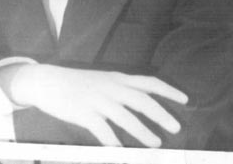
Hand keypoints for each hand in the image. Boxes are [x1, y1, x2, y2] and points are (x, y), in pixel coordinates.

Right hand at [0, 64, 187, 146]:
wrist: (46, 81)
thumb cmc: (75, 83)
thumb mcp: (101, 80)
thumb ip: (120, 88)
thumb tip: (141, 101)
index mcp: (117, 78)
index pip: (148, 82)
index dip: (168, 90)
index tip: (185, 100)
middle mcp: (110, 87)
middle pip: (142, 100)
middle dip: (161, 114)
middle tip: (176, 127)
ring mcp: (97, 100)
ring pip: (126, 117)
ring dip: (143, 132)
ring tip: (156, 143)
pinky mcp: (84, 113)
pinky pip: (103, 132)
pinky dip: (114, 144)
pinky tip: (121, 154)